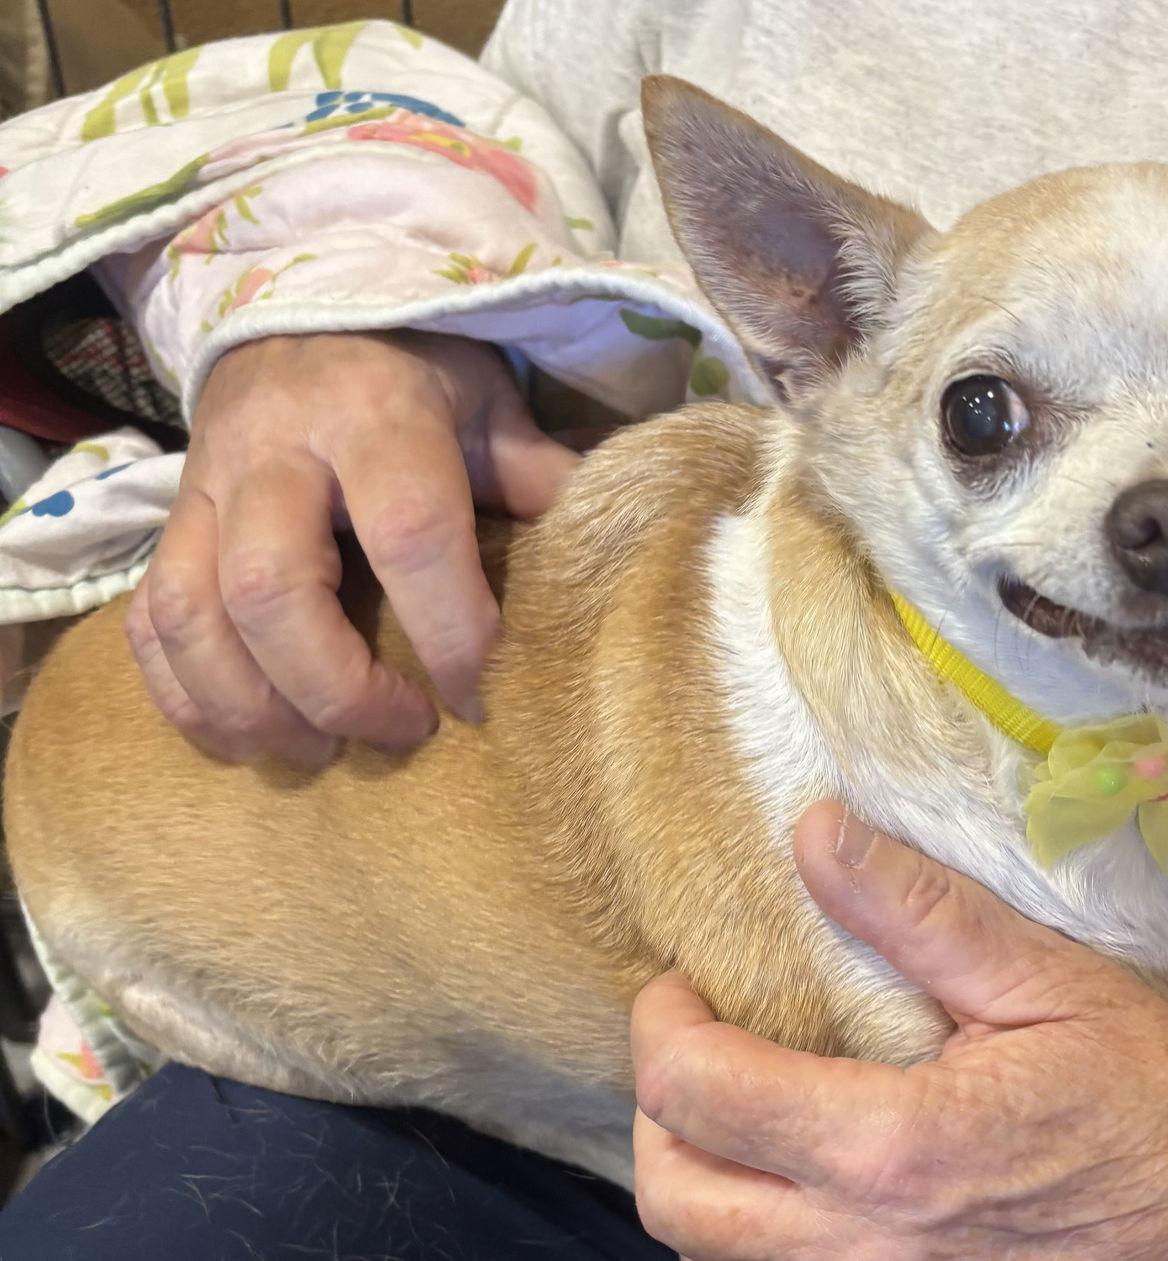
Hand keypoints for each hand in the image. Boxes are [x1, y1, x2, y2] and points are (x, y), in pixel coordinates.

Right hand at [127, 332, 576, 765]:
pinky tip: (247, 737)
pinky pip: (149, 622)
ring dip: (252, 708)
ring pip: (191, 615)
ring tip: (322, 752)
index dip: (451, 629)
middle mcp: (277, 449)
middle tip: (404, 731)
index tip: (481, 697)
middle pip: (270, 587)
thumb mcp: (489, 401)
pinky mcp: (171, 523)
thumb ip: (539, 476)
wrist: (300, 317)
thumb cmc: (416, 370)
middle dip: (335, 686)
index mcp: (378, 415)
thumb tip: (616, 560)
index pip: (410, 532)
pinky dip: (188, 697)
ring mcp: (208, 488)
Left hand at [631, 802, 1167, 1259]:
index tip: (685, 978)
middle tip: (697, 1038)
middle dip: (658, 1107)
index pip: (699, 1092)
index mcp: (893, 1151)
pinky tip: (800, 1163)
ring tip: (742, 1093)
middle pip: (677, 1197)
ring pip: (715, 1254)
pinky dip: (756, 1224)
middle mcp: (866, 1248)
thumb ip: (918, 911)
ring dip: (702, 1170)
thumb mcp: (1043, 981)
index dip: (663, 1022)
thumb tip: (812, 834)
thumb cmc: (1147, 1095)